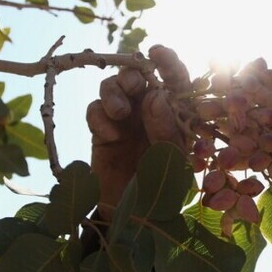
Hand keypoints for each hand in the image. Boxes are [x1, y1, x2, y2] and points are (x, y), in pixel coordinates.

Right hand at [86, 45, 191, 215]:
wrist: (131, 219)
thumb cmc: (162, 189)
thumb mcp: (173, 161)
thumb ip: (167, 129)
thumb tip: (156, 94)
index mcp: (176, 113)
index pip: (176, 80)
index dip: (168, 61)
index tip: (158, 52)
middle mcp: (151, 110)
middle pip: (139, 75)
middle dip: (134, 73)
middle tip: (134, 85)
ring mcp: (125, 119)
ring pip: (113, 86)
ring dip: (114, 92)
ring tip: (120, 113)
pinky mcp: (101, 130)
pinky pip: (95, 109)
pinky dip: (100, 116)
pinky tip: (109, 135)